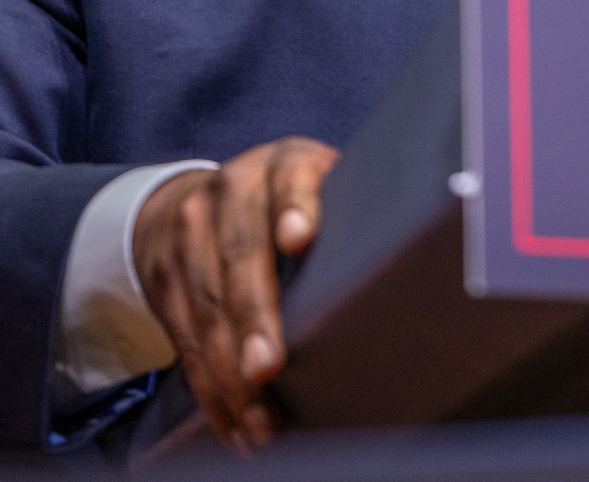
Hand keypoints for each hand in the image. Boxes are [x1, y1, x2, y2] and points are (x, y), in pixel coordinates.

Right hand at [132, 136, 338, 452]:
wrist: (194, 200)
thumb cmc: (287, 200)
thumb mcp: (318, 184)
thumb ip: (353, 207)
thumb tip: (423, 252)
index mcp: (282, 165)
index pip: (290, 179)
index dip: (295, 205)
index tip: (299, 238)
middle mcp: (228, 194)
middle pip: (240, 256)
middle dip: (253, 317)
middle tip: (270, 367)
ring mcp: (187, 237)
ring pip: (208, 309)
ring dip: (231, 372)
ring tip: (260, 420)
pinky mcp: (165, 283)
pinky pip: (186, 341)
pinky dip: (211, 389)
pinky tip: (235, 424)